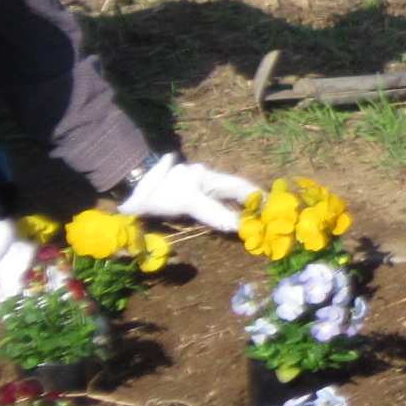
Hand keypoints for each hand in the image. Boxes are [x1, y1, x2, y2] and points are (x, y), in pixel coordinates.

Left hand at [123, 153, 256, 232]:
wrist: (132, 187)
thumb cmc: (161, 191)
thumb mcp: (189, 202)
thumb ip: (215, 214)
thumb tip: (240, 227)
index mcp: (211, 178)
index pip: (242, 188)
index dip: (258, 198)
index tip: (273, 212)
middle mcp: (209, 183)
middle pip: (237, 195)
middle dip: (252, 208)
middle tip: (267, 224)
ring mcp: (199, 192)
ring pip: (226, 203)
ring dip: (239, 214)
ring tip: (254, 227)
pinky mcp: (189, 203)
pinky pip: (214, 210)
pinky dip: (225, 218)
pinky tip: (230, 226)